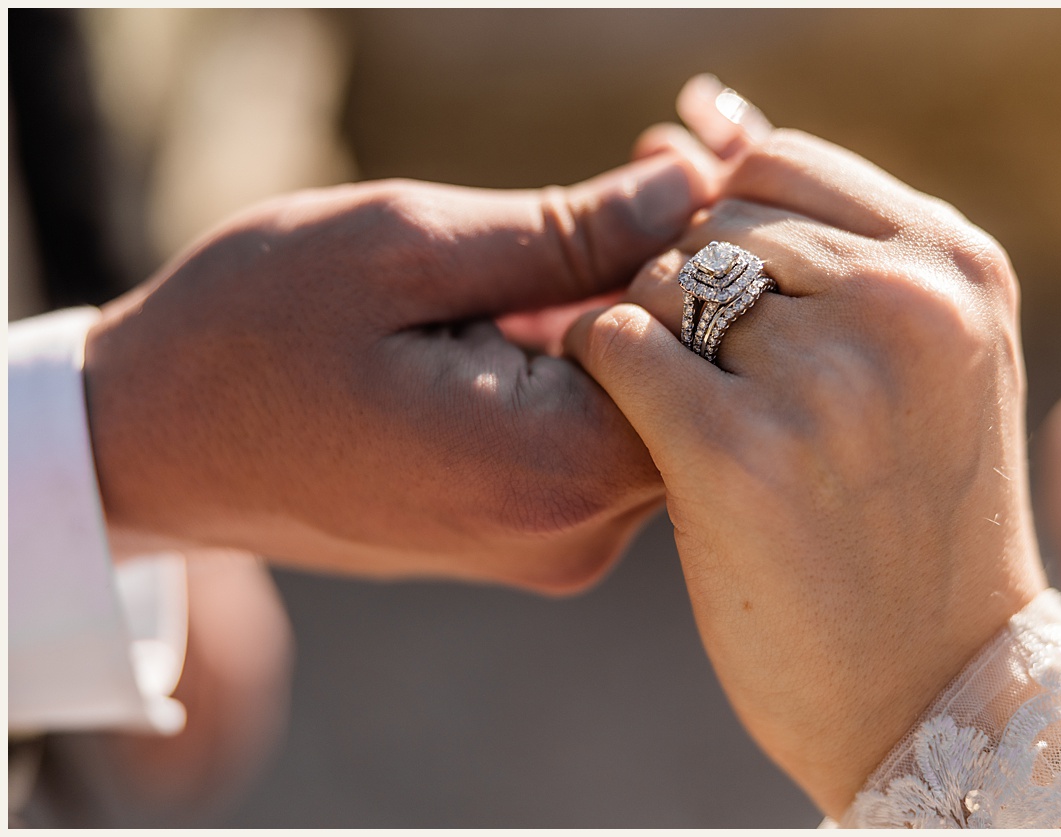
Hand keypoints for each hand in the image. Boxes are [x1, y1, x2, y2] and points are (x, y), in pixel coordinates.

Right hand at [82, 128, 720, 592]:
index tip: (691, 159)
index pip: (717, 351)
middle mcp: (577, 530)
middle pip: (704, 388)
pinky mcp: (540, 534)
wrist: (149, 443)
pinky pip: (612, 432)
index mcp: (553, 467)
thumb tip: (693, 186)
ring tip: (614, 208)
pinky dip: (605, 353)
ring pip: (666, 408)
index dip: (715, 247)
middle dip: (694, 269)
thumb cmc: (250, 333)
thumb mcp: (406, 246)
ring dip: (649, 306)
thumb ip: (568, 229)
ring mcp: (561, 542)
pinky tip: (566, 281)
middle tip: (666, 160)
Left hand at [561, 78, 1041, 817]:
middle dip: (687, 288)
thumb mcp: (922, 355)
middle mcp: (907, 304)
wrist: (935, 685)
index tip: (731, 306)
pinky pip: (616, 346)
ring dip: (649, 338)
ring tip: (711, 423)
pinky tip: (654, 442)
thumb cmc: (913, 517)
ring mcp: (830, 376)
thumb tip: (697, 115)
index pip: (782, 164)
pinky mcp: (744, 451)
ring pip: (662, 277)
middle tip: (731, 389)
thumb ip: (828, 231)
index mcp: (960, 266)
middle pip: (717, 220)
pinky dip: (605, 381)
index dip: (722, 225)